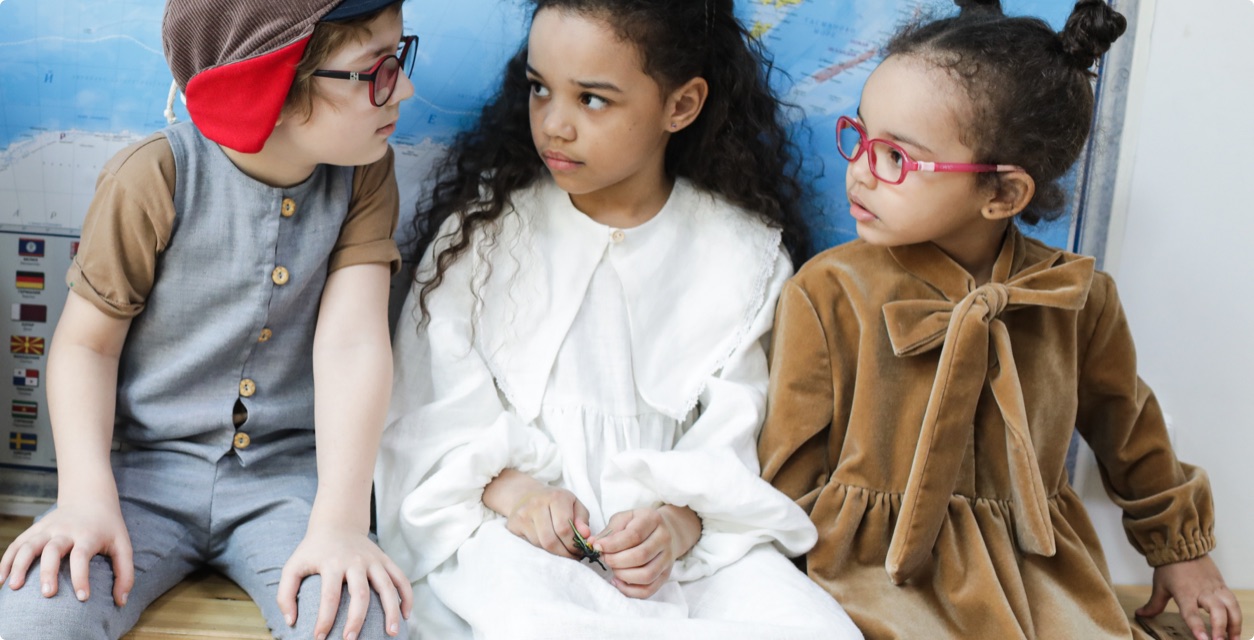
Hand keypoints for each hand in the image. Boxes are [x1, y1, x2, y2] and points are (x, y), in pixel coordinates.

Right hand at [0, 499, 132, 606]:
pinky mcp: (35, 529)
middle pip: (53, 549)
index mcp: (88, 535)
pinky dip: (7, 560)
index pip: (82, 556)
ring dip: (20, 565)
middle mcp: (66, 530)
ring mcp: (47, 528)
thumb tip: (121, 601)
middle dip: (48, 572)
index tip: (83, 598)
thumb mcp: (123, 545)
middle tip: (47, 594)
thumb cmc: (108, 528)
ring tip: (14, 588)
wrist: (90, 498)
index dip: (82, 577)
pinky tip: (2, 580)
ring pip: (29, 545)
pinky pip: (17, 544)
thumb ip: (125, 573)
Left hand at [277, 526, 412, 639]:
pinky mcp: (385, 559)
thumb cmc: (313, 551)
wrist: (337, 524)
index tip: (319, 638)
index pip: (329, 596)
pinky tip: (407, 615)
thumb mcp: (292, 567)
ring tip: (392, 633)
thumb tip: (291, 622)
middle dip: (357, 619)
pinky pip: (401, 578)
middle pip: (360, 593)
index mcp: (332, 563)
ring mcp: (373, 560)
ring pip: (387, 586)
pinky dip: (407, 596)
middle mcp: (355, 561)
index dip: (325, 619)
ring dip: (392, 610)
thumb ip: (285, 594)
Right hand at [504, 485, 590, 559]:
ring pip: (540, 544)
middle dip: (564, 552)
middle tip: (572, 556)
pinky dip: (543, 549)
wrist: (527, 495)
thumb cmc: (556, 502)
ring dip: (555, 553)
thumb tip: (585, 535)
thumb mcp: (574, 505)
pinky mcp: (513, 524)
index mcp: (556, 497)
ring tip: (563, 551)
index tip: (579, 550)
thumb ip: (582, 520)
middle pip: (551, 540)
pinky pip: (530, 544)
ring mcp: (523, 514)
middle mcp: (537, 503)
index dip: (573, 544)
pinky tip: (549, 546)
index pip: (564, 528)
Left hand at [590, 505, 700, 598]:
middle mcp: (664, 539)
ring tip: (612, 569)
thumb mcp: (623, 519)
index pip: (634, 535)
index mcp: (653, 519)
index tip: (597, 547)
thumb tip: (593, 543)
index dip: (613, 544)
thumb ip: (609, 531)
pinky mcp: (665, 575)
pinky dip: (630, 590)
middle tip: (605, 559)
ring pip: (646, 575)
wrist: (664, 531)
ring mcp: (667, 559)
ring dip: (623, 575)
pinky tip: (618, 581)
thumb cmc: (638, 524)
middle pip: (640, 556)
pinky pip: (648, 590)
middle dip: (616, 560)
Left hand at [1136, 555, 1241, 639]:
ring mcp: (1215, 588)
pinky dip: (1236, 615)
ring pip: (1230, 606)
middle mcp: (1202, 591)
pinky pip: (1233, 601)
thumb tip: (1141, 614)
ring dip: (1234, 625)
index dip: (1197, 626)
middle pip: (1217, 610)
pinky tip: (1235, 627)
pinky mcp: (1222, 585)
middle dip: (1220, 628)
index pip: (1191, 612)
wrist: (1183, 545)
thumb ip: (1154, 604)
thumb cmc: (1170, 566)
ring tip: (1234, 639)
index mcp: (1185, 592)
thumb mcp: (1160, 586)